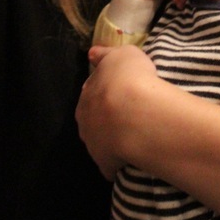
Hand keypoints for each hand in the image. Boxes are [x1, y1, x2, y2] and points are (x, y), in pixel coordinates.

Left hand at [76, 45, 157, 179]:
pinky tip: (129, 161)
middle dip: (104, 116)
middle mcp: (85, 119)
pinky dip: (117, 163)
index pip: (92, 92)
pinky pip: (110, 165)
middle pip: (92, 118)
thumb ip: (107, 54)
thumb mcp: (123, 54)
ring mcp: (93, 144)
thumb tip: (92, 54)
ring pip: (99, 141)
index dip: (104, 91)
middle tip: (124, 114)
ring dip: (110, 139)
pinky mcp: (105, 164)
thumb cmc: (130, 79)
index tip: (116, 91)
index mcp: (87, 93)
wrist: (134, 115)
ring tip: (130, 137)